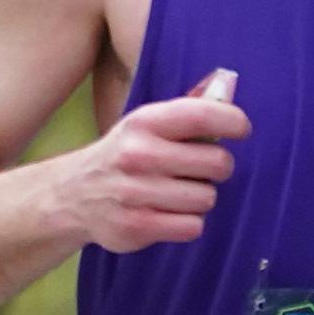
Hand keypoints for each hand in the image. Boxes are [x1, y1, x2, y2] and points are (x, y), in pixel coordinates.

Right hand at [71, 69, 244, 251]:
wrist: (72, 195)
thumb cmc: (124, 155)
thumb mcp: (147, 125)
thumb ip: (189, 109)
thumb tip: (229, 87)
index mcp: (144, 122)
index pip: (204, 115)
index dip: (234, 122)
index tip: (241, 130)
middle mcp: (139, 155)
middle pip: (217, 163)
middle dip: (218, 168)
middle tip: (200, 170)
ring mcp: (136, 193)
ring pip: (207, 198)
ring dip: (200, 198)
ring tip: (177, 193)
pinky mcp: (137, 226)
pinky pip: (193, 226)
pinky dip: (187, 223)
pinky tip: (169, 214)